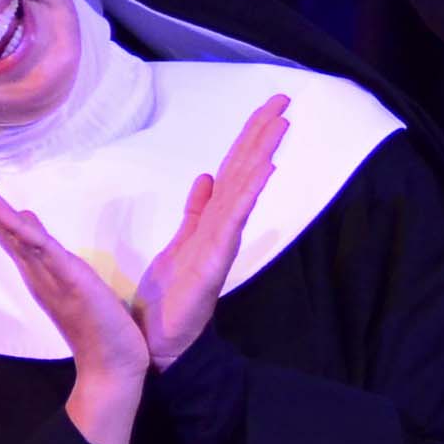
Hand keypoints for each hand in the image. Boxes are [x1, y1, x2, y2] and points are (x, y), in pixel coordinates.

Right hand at [0, 148, 152, 443]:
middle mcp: (34, 268)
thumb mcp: (71, 276)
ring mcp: (48, 274)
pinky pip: (43, 251)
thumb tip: (27, 218)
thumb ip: (46, 251)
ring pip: (11, 231)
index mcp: (36, 265)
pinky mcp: (70, 281)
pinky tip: (10, 211)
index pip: (4, 224)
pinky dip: (25, 232)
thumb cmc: (96, 325)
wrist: (111, 367)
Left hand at [132, 96, 288, 368]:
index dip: (248, 138)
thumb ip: (196, 212)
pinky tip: (265, 168)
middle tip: (284, 99)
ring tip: (282, 122)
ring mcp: (221, 242)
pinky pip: (234, 219)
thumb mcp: (179, 244)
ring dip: (263, 153)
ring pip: (245, 188)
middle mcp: (222, 227)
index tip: (267, 108)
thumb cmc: (168, 302)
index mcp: (212, 221)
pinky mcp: (214, 260)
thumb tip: (206, 177)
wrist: (159, 345)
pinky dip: (251, 191)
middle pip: (245, 172)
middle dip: (262, 134)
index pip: (233, 171)